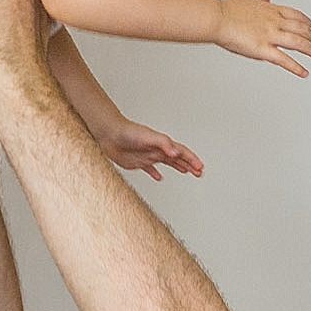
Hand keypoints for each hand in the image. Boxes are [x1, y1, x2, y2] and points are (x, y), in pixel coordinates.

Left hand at [90, 115, 204, 180]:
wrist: (109, 134)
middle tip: (200, 172)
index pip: (182, 152)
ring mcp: (148, 156)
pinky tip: (159, 178)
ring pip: (167, 163)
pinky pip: (150, 169)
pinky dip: (156, 174)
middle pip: (178, 158)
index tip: (200, 168)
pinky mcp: (137, 162)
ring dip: (179, 167)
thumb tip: (176, 153)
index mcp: (162, 144)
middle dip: (190, 165)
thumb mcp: (148, 137)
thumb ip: (163, 143)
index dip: (192, 160)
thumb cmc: (128, 132)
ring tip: (188, 172)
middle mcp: (157, 150)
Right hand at [215, 0, 310, 77]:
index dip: (310, 24)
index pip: (299, 17)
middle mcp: (275, 22)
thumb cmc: (227, 10)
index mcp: (272, 10)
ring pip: (299, 43)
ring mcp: (270, 35)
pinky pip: (284, 60)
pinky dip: (296, 67)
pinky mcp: (262, 49)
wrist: (216, 18)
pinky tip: (304, 72)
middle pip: (303, 30)